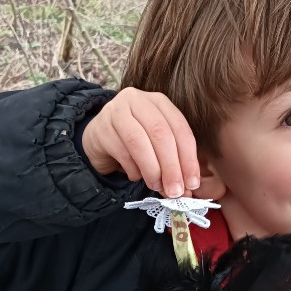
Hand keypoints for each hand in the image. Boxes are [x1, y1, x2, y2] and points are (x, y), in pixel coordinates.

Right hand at [82, 88, 199, 197]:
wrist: (98, 140)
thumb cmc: (133, 143)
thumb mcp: (157, 147)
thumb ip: (173, 164)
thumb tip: (187, 191)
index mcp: (159, 101)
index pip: (180, 128)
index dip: (188, 158)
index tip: (192, 183)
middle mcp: (138, 100)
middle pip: (160, 134)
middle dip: (171, 166)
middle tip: (175, 191)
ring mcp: (116, 111)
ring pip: (139, 142)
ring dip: (152, 170)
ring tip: (157, 187)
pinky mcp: (101, 128)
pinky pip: (121, 152)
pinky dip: (133, 170)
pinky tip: (136, 177)